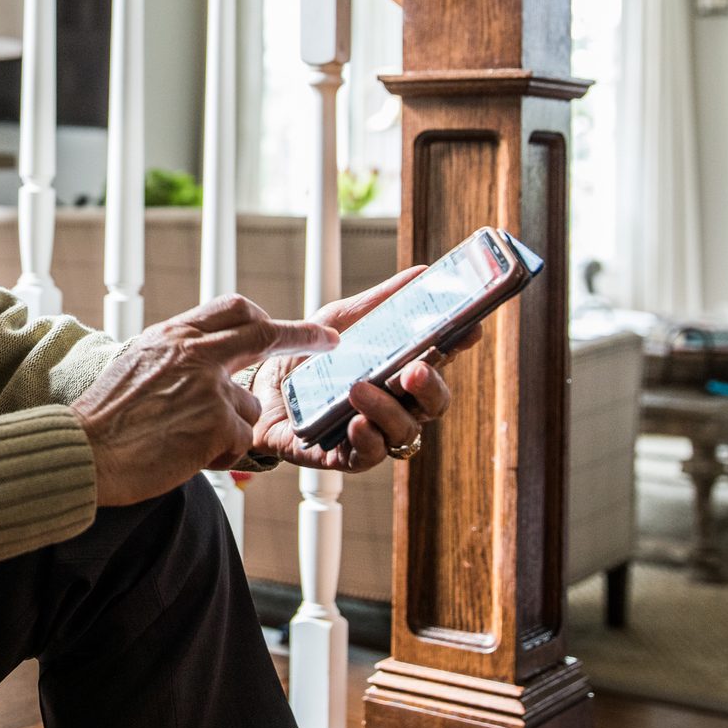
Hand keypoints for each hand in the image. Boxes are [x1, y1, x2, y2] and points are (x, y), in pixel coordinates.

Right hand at [72, 295, 340, 507]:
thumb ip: (177, 354)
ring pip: (250, 404)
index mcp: (174, 334)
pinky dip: (221, 452)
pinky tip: (186, 455)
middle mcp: (195, 352)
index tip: (288, 322)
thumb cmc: (104, 416)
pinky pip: (241, 438)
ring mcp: (210, 386)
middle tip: (328, 339)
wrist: (86, 451)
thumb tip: (208, 354)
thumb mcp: (137, 362)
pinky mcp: (218, 424)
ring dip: (230, 425)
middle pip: (263, 334)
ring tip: (185, 439)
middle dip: (302, 336)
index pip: (233, 309)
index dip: (267, 316)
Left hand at [244, 267, 473, 472]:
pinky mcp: (345, 455)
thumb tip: (422, 272)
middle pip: (433, 402)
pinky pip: (369, 455)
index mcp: (400, 368)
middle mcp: (396, 403)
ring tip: (360, 389)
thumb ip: (381, 301)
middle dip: (430, 386)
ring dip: (388, 410)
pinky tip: (355, 422)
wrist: (257, 386)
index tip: (470, 329)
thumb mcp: (341, 320)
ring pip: (405, 431)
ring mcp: (374, 430)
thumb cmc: (308, 355)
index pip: (441, 359)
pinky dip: (367, 438)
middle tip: (414, 368)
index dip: (459, 345)